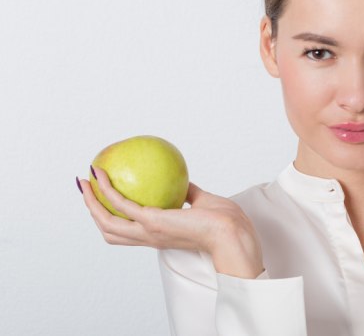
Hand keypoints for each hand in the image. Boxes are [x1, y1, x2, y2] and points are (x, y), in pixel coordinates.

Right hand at [78, 166, 263, 277]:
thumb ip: (189, 193)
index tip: (104, 199)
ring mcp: (148, 231)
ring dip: (91, 201)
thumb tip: (182, 178)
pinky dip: (106, 190)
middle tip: (85, 189)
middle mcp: (149, 236)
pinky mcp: (151, 221)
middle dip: (93, 210)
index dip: (112, 217)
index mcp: (160, 234)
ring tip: (84, 181)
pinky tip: (101, 175)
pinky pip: (120, 204)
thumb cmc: (225, 222)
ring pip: (106, 221)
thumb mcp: (203, 203)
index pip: (129, 231)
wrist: (232, 233)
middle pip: (109, 230)